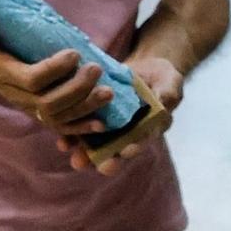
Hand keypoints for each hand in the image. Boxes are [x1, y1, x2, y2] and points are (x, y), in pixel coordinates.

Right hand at [0, 14, 114, 135]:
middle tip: (96, 70)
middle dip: (77, 89)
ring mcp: (26, 108)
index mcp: (3, 73)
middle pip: (49, 103)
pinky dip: (81, 128)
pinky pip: (59, 127)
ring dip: (85, 107)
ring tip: (107, 92)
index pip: (32, 79)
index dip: (55, 69)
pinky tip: (102, 124)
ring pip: (58, 117)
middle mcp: (15, 96)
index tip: (75, 53)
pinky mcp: (36, 113)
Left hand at [47, 55, 180, 175]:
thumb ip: (168, 93)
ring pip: (94, 143)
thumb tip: (163, 102)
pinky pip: (81, 126)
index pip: (141, 141)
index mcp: (148, 129)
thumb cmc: (162, 76)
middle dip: (98, 158)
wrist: (143, 67)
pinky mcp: (92, 113)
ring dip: (79, 149)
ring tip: (66, 149)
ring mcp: (108, 125)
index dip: (134, 147)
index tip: (126, 151)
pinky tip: (60, 138)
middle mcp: (126, 133)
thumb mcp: (169, 81)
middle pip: (114, 150)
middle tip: (84, 163)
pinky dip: (70, 132)